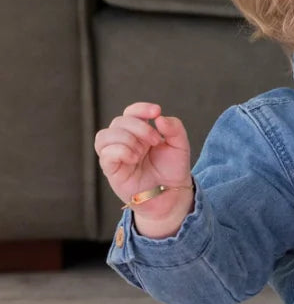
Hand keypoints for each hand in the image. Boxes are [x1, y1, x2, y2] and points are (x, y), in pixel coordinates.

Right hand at [94, 102, 192, 216]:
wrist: (172, 195)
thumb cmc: (172, 170)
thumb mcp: (180, 146)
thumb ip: (174, 128)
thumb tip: (159, 118)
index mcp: (139, 133)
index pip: (130, 112)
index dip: (140, 108)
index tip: (156, 111)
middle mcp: (125, 141)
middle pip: (119, 121)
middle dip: (139, 127)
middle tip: (156, 141)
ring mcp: (116, 155)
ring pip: (104, 135)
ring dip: (126, 138)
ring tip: (142, 152)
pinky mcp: (112, 170)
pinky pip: (105, 154)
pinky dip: (120, 151)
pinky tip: (134, 158)